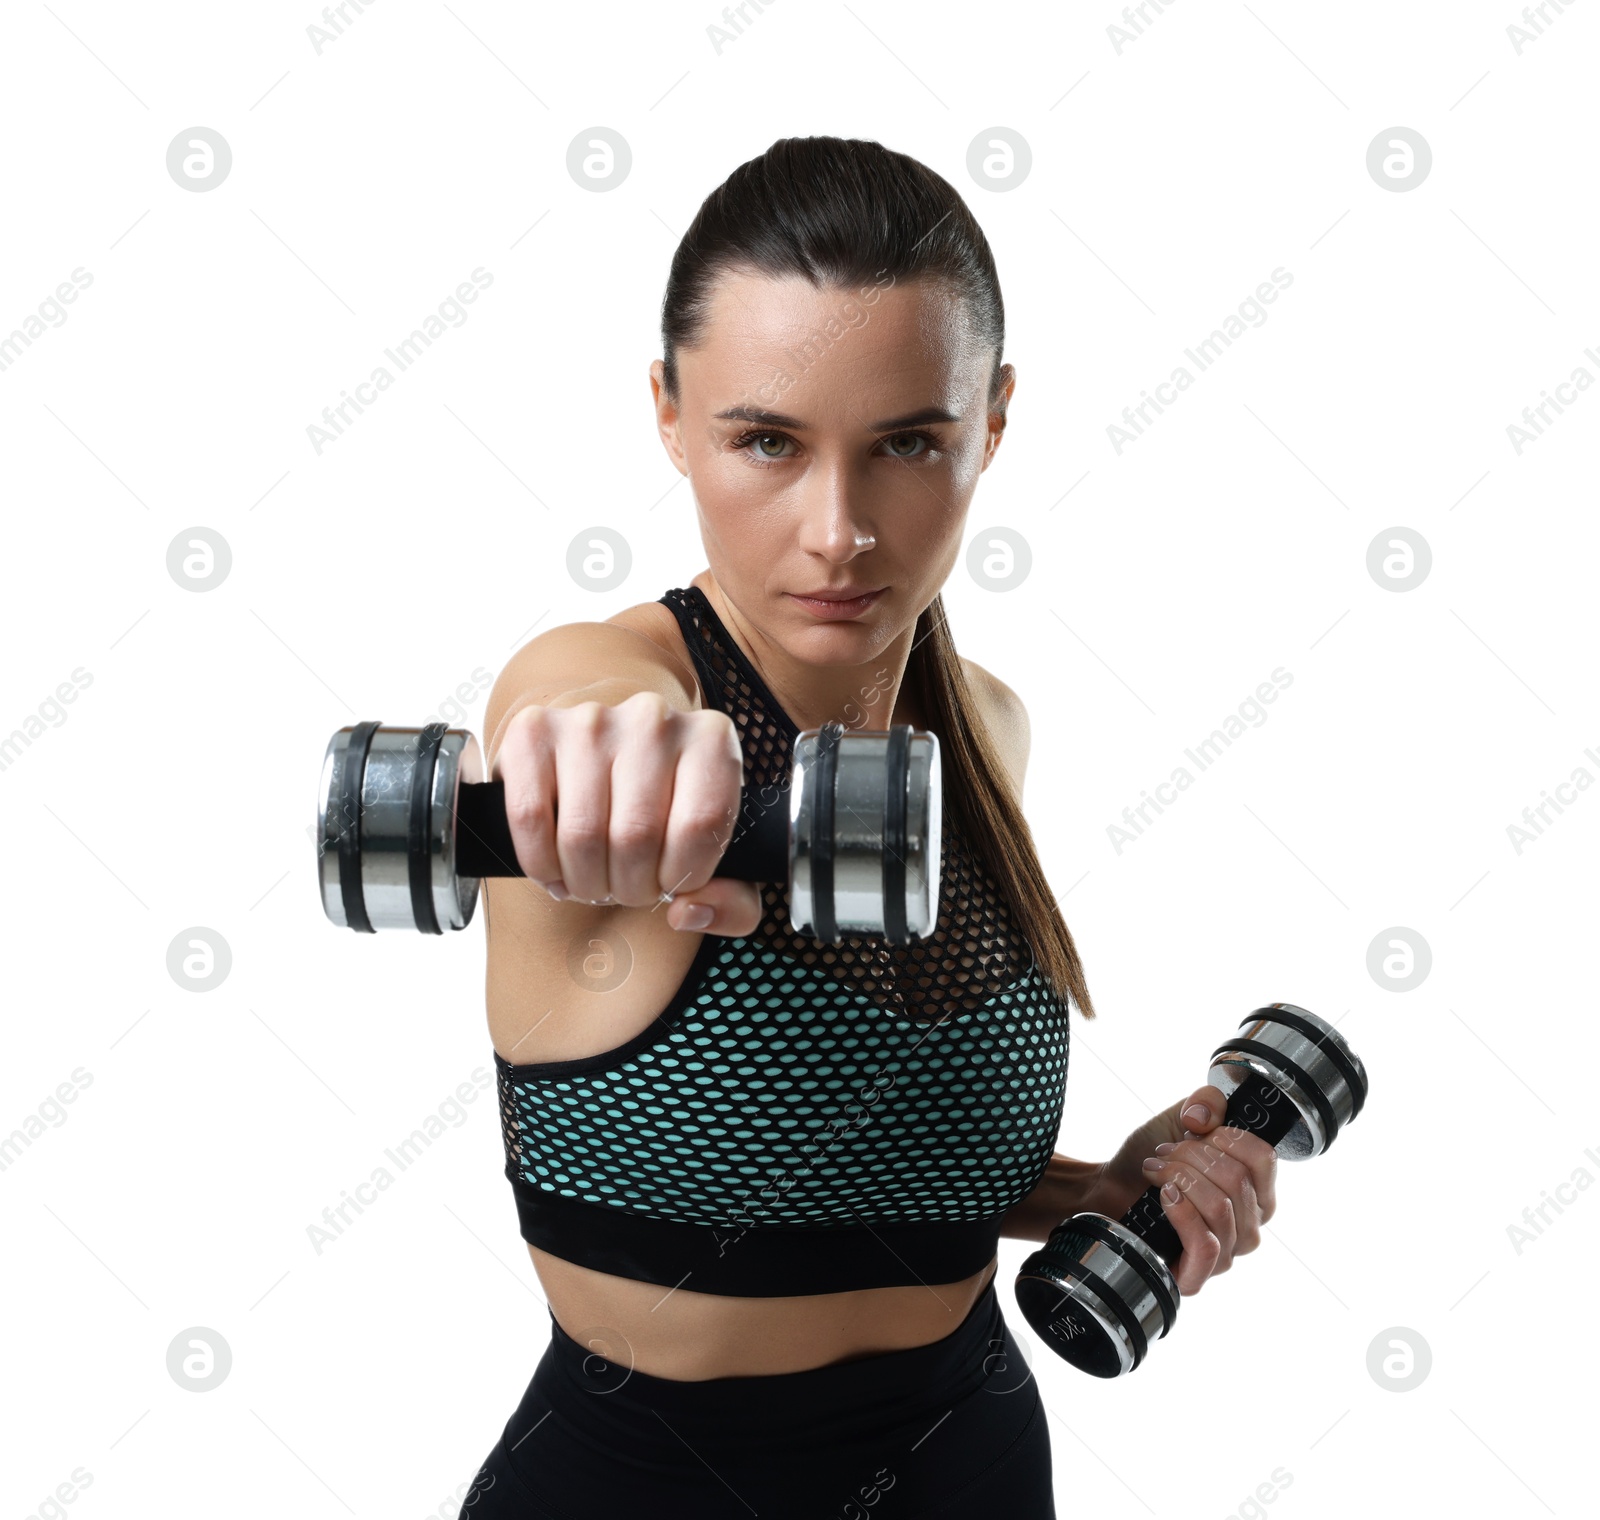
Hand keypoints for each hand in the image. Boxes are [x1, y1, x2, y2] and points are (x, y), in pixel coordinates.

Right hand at [493, 691, 762, 935]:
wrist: (607, 765)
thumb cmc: (667, 816)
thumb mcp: (717, 861)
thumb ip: (732, 904)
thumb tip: (688, 911)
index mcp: (712, 739)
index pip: (702, 824)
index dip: (683, 875)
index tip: (671, 883)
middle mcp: (652, 717)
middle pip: (636, 835)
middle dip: (629, 887)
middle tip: (625, 888)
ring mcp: (589, 719)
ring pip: (582, 834)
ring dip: (585, 881)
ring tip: (594, 880)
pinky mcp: (533, 730)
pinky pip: (530, 818)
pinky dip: (541, 864)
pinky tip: (557, 870)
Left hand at [1080, 1085, 1278, 1295]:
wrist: (1109, 1190)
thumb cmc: (1150, 1160)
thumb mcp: (1179, 1118)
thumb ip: (1205, 1102)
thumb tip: (1203, 1118)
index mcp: (1255, 1189)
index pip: (1264, 1158)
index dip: (1226, 1136)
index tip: (1193, 1132)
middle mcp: (1249, 1224)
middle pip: (1236, 1180)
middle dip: (1190, 1156)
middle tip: (1164, 1155)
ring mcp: (1228, 1253)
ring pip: (1220, 1207)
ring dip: (1178, 1178)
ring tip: (1156, 1171)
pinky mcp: (1199, 1274)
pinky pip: (1206, 1243)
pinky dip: (1181, 1212)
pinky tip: (1164, 1197)